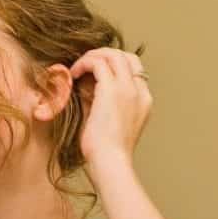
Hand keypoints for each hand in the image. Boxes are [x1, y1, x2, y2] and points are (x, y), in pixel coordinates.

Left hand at [69, 47, 151, 168]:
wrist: (110, 163)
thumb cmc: (106, 151)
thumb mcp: (107, 120)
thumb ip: (100, 100)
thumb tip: (84, 85)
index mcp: (144, 100)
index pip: (134, 68)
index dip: (113, 64)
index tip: (94, 72)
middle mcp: (140, 91)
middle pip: (126, 56)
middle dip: (103, 55)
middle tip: (85, 64)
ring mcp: (129, 89)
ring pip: (113, 55)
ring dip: (93, 56)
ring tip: (77, 68)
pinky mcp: (113, 91)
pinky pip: (98, 63)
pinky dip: (84, 63)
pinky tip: (73, 74)